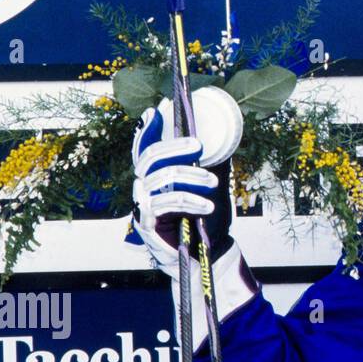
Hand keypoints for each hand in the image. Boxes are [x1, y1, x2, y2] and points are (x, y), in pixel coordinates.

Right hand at [129, 100, 256, 350]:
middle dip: (174, 147)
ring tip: (213, 182)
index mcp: (158, 175)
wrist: (210, 253)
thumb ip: (209, 162)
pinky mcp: (147, 223)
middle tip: (199, 145)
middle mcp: (145, 187)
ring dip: (190, 177)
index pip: (147, 147)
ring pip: (160, 179)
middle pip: (150, 158)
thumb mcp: (212, 184)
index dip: (150, 128)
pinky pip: (165, 203)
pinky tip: (208, 206)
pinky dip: (189, 201)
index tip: (158, 108)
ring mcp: (144, 205)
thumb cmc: (208, 216)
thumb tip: (218, 136)